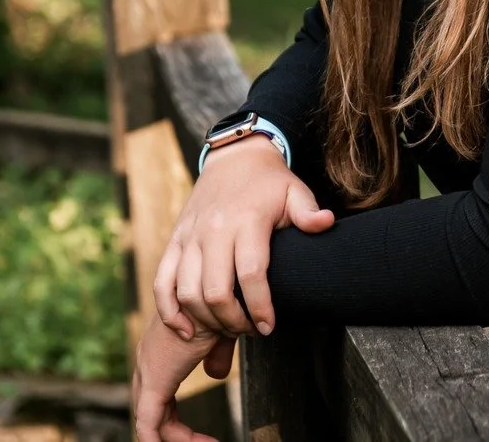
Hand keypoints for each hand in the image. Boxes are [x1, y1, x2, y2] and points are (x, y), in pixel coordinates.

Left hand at [129, 316, 230, 441]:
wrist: (216, 294)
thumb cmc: (219, 307)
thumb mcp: (221, 334)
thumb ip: (215, 356)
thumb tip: (215, 374)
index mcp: (158, 355)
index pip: (161, 404)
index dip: (180, 427)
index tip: (207, 440)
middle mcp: (146, 363)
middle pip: (153, 414)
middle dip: (177, 436)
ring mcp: (148, 371)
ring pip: (151, 421)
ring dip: (178, 438)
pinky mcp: (155, 379)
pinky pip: (149, 422)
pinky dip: (161, 439)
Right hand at [154, 133, 335, 339]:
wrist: (234, 158)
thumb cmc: (270, 183)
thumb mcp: (296, 192)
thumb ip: (309, 213)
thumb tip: (326, 223)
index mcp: (246, 220)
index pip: (251, 273)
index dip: (259, 307)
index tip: (269, 327)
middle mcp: (214, 230)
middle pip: (215, 290)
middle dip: (234, 321)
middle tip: (251, 330)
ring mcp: (189, 237)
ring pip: (187, 292)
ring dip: (206, 320)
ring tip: (228, 329)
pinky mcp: (174, 241)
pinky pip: (162, 282)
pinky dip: (170, 311)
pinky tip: (187, 329)